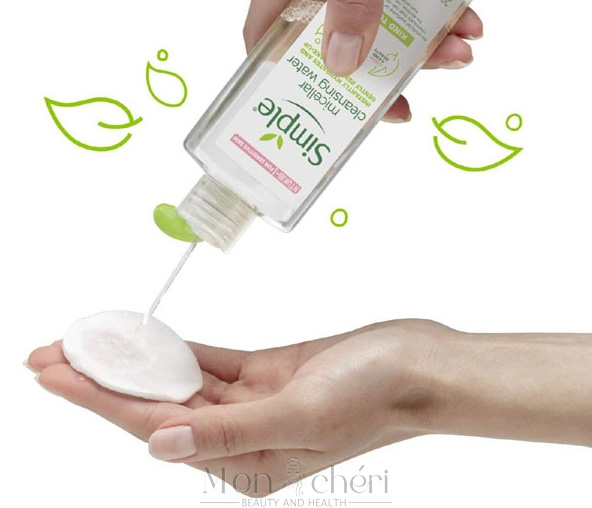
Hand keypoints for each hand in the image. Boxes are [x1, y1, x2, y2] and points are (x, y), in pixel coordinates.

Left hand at [28, 320, 444, 494]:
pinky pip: (211, 361)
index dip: (102, 398)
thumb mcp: (303, 416)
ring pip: (182, 381)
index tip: (55, 373)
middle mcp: (245, 436)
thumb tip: (161, 445)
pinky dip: (178, 349)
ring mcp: (255, 401)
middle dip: (105, 380)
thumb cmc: (375, 393)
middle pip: (160, 405)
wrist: (417, 362)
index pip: (158, 427)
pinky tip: (149, 340)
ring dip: (138, 362)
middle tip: (51, 356)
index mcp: (249, 462)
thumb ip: (230, 432)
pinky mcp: (268, 372)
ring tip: (89, 345)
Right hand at [243, 0, 482, 121]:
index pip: (264, 30)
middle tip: (403, 98)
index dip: (279, 76)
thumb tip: (340, 63)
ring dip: (414, 44)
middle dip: (369, 70)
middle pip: (327, 36)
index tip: (313, 109)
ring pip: (369, 18)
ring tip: (457, 52)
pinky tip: (463, 18)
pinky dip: (429, 10)